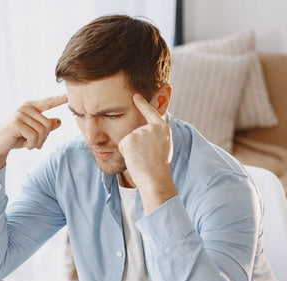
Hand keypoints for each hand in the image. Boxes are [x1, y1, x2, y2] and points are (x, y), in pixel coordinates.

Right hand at [0, 95, 67, 175]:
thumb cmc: (15, 137)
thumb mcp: (32, 132)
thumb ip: (45, 126)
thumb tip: (59, 121)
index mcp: (30, 107)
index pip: (48, 102)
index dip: (59, 99)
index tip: (69, 95)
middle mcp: (26, 108)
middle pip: (47, 124)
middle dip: (44, 138)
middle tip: (37, 145)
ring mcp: (20, 114)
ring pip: (42, 131)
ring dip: (38, 143)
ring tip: (30, 145)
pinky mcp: (16, 123)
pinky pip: (34, 136)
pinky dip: (32, 145)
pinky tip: (26, 145)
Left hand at [118, 93, 176, 212]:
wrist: (155, 178)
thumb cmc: (159, 167)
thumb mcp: (163, 146)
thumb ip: (155, 135)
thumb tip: (145, 130)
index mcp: (163, 128)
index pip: (151, 112)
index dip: (142, 103)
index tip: (135, 95)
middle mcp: (151, 127)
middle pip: (136, 132)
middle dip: (137, 145)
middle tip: (147, 157)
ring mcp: (139, 132)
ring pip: (128, 139)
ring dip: (132, 150)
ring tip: (142, 159)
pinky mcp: (128, 139)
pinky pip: (122, 145)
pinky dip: (126, 153)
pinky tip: (135, 158)